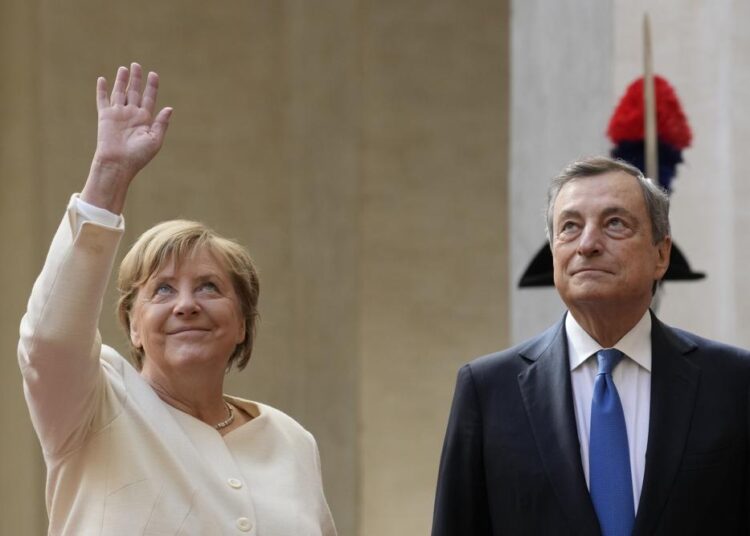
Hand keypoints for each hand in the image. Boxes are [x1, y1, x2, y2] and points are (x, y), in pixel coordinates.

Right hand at [81, 62, 172, 213]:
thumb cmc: (138, 155)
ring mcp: (118, 114)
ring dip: (121, 80)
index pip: (149, 98)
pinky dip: (102, 90)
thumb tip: (169, 108)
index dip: (152, 86)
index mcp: (145, 120)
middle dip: (136, 79)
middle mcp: (132, 115)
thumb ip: (161, 123)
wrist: (119, 163)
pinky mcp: (105, 116)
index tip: (154, 74)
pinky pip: (103, 100)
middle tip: (137, 65)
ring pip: (120, 92)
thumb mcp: (155, 139)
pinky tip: (102, 79)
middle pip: (134, 92)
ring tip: (124, 68)